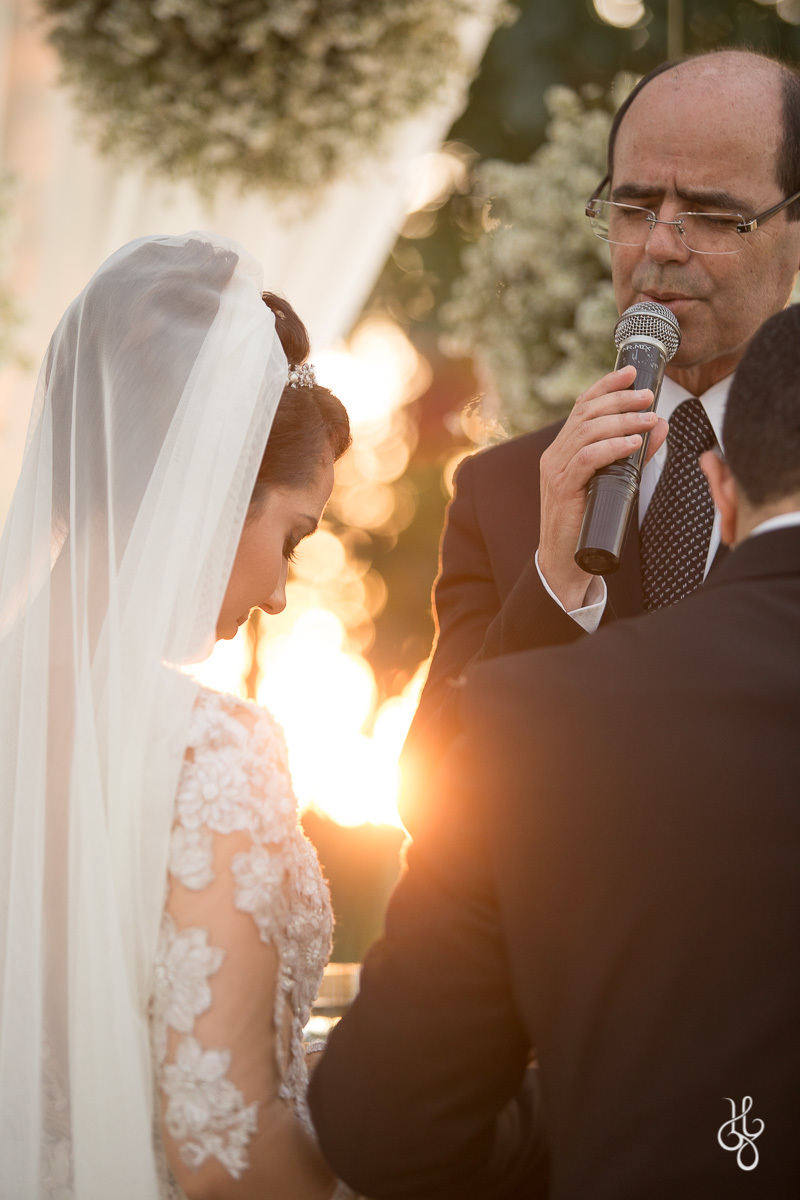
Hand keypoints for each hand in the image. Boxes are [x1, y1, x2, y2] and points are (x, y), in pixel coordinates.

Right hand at [537, 365, 668, 610]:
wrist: (565, 560)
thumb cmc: (589, 521)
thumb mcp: (614, 481)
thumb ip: (635, 453)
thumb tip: (660, 425)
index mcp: (563, 449)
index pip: (581, 406)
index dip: (605, 385)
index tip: (631, 372)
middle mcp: (555, 454)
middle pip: (586, 413)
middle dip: (619, 399)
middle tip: (649, 396)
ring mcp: (556, 470)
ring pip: (587, 432)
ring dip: (622, 421)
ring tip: (649, 419)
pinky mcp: (562, 488)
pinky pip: (588, 459)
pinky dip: (612, 447)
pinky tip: (633, 443)